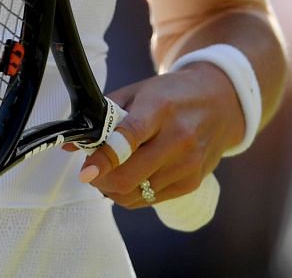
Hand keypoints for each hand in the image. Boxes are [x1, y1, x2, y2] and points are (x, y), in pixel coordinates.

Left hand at [76, 65, 241, 208]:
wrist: (220, 103)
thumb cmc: (172, 95)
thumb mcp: (138, 91)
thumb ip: (104, 115)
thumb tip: (71, 143)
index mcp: (160, 108)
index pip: (129, 139)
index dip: (104, 158)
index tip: (85, 172)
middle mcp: (178, 139)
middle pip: (129, 177)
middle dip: (101, 179)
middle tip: (91, 170)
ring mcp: (188, 164)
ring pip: (136, 194)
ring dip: (114, 188)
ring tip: (111, 170)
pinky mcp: (192, 182)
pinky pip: (150, 200)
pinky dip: (132, 192)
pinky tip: (132, 175)